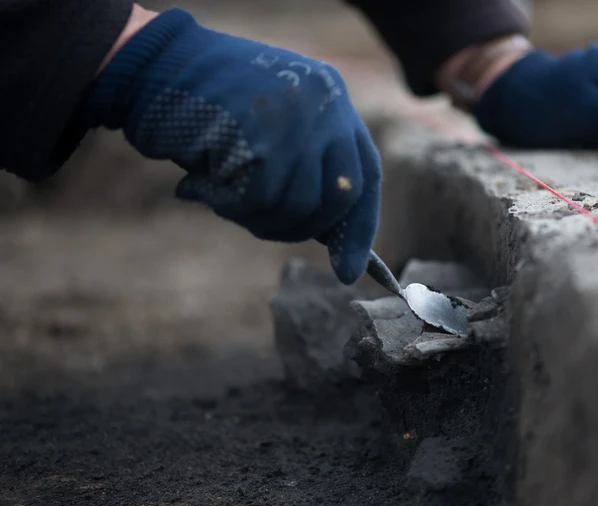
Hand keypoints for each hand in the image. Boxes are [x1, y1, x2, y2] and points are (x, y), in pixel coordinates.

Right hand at [83, 8, 380, 284]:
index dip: (358, 229)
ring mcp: (300, 119)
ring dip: (257, 217)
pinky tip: (201, 184)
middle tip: (257, 221)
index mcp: (334, 99)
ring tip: (221, 192)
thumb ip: (307, 169)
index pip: (366, 176)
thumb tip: (332, 238)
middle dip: (302, 226)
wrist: (157, 67)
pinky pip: (261, 201)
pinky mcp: (266, 137)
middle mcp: (327, 104)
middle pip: (340, 197)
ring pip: (300, 205)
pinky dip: (229, 206)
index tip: (348, 271)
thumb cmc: (212, 108)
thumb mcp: (275, 128)